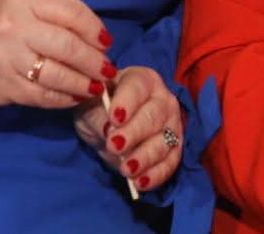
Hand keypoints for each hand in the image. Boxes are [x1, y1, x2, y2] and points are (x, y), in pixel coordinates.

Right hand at [0, 0, 113, 108]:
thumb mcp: (21, 3)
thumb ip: (54, 13)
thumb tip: (95, 37)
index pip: (71, 11)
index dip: (94, 28)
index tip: (106, 41)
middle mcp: (16, 26)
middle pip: (68, 45)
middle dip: (94, 60)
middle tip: (107, 69)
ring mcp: (9, 59)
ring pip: (58, 74)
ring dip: (84, 83)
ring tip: (96, 85)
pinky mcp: (4, 86)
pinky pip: (43, 96)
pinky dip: (64, 98)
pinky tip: (75, 96)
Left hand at [74, 65, 184, 191]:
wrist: (107, 126)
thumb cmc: (99, 107)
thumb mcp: (89, 107)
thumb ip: (98, 116)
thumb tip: (109, 129)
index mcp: (142, 79)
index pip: (137, 88)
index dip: (126, 103)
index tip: (113, 119)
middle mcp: (163, 98)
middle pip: (153, 116)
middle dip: (135, 133)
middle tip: (114, 146)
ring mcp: (172, 124)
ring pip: (164, 141)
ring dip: (145, 157)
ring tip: (127, 169)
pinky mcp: (174, 148)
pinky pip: (170, 163)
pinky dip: (156, 175)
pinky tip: (140, 183)